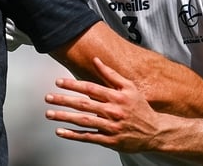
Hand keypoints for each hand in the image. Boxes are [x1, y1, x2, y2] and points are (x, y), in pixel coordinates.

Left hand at [44, 57, 164, 152]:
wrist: (155, 132)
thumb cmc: (140, 108)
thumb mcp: (130, 87)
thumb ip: (111, 74)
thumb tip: (96, 60)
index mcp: (116, 96)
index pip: (90, 88)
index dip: (73, 84)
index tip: (59, 82)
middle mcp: (112, 111)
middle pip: (83, 104)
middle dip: (63, 100)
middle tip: (48, 97)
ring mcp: (110, 127)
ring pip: (83, 121)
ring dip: (64, 117)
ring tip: (49, 113)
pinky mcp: (109, 141)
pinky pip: (88, 138)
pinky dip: (73, 135)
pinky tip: (60, 131)